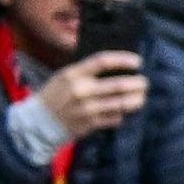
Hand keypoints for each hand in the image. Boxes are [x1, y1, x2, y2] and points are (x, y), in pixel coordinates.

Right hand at [30, 49, 148, 137]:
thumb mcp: (65, 75)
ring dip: (137, 99)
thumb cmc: (57, 94)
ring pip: (122, 104)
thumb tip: (119, 64)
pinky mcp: (91, 124)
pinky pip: (116, 117)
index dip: (123, 59)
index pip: (102, 61)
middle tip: (144, 82)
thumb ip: (87, 70)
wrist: (39, 121)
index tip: (138, 61)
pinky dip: (123, 113)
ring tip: (141, 96)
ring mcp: (87, 109)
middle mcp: (80, 91)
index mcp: (73, 74)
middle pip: (119, 85)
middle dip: (138, 84)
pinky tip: (124, 109)